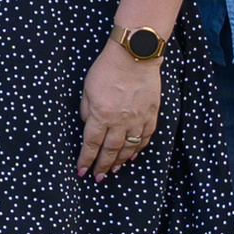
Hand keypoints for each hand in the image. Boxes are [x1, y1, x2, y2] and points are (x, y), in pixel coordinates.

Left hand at [77, 44, 161, 179]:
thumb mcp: (87, 89)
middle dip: (103, 166)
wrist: (135, 56)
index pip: (91, 144)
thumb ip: (87, 110)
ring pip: (129, 147)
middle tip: (98, 177)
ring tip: (114, 171)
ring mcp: (137, 119)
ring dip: (120, 161)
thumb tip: (89, 126)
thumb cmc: (107, 69)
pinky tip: (133, 156)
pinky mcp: (151, 115)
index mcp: (101, 115)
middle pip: (110, 150)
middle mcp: (120, 121)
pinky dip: (139, 149)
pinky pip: (145, 137)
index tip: (82, 170)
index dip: (86, 159)